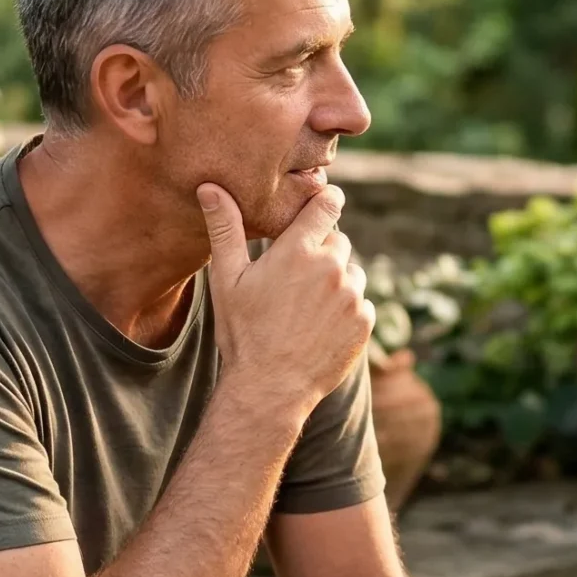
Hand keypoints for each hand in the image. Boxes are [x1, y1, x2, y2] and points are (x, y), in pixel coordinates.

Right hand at [198, 181, 372, 416]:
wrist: (270, 389)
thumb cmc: (243, 333)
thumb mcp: (227, 280)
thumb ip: (225, 229)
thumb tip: (210, 187)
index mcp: (298, 250)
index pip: (328, 203)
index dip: (327, 199)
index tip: (325, 201)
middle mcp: (332, 267)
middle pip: (338, 241)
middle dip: (322, 253)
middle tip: (296, 280)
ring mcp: (352, 296)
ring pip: (352, 274)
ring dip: (337, 283)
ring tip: (306, 310)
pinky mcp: (365, 322)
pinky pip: (362, 304)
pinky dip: (347, 312)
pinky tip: (320, 329)